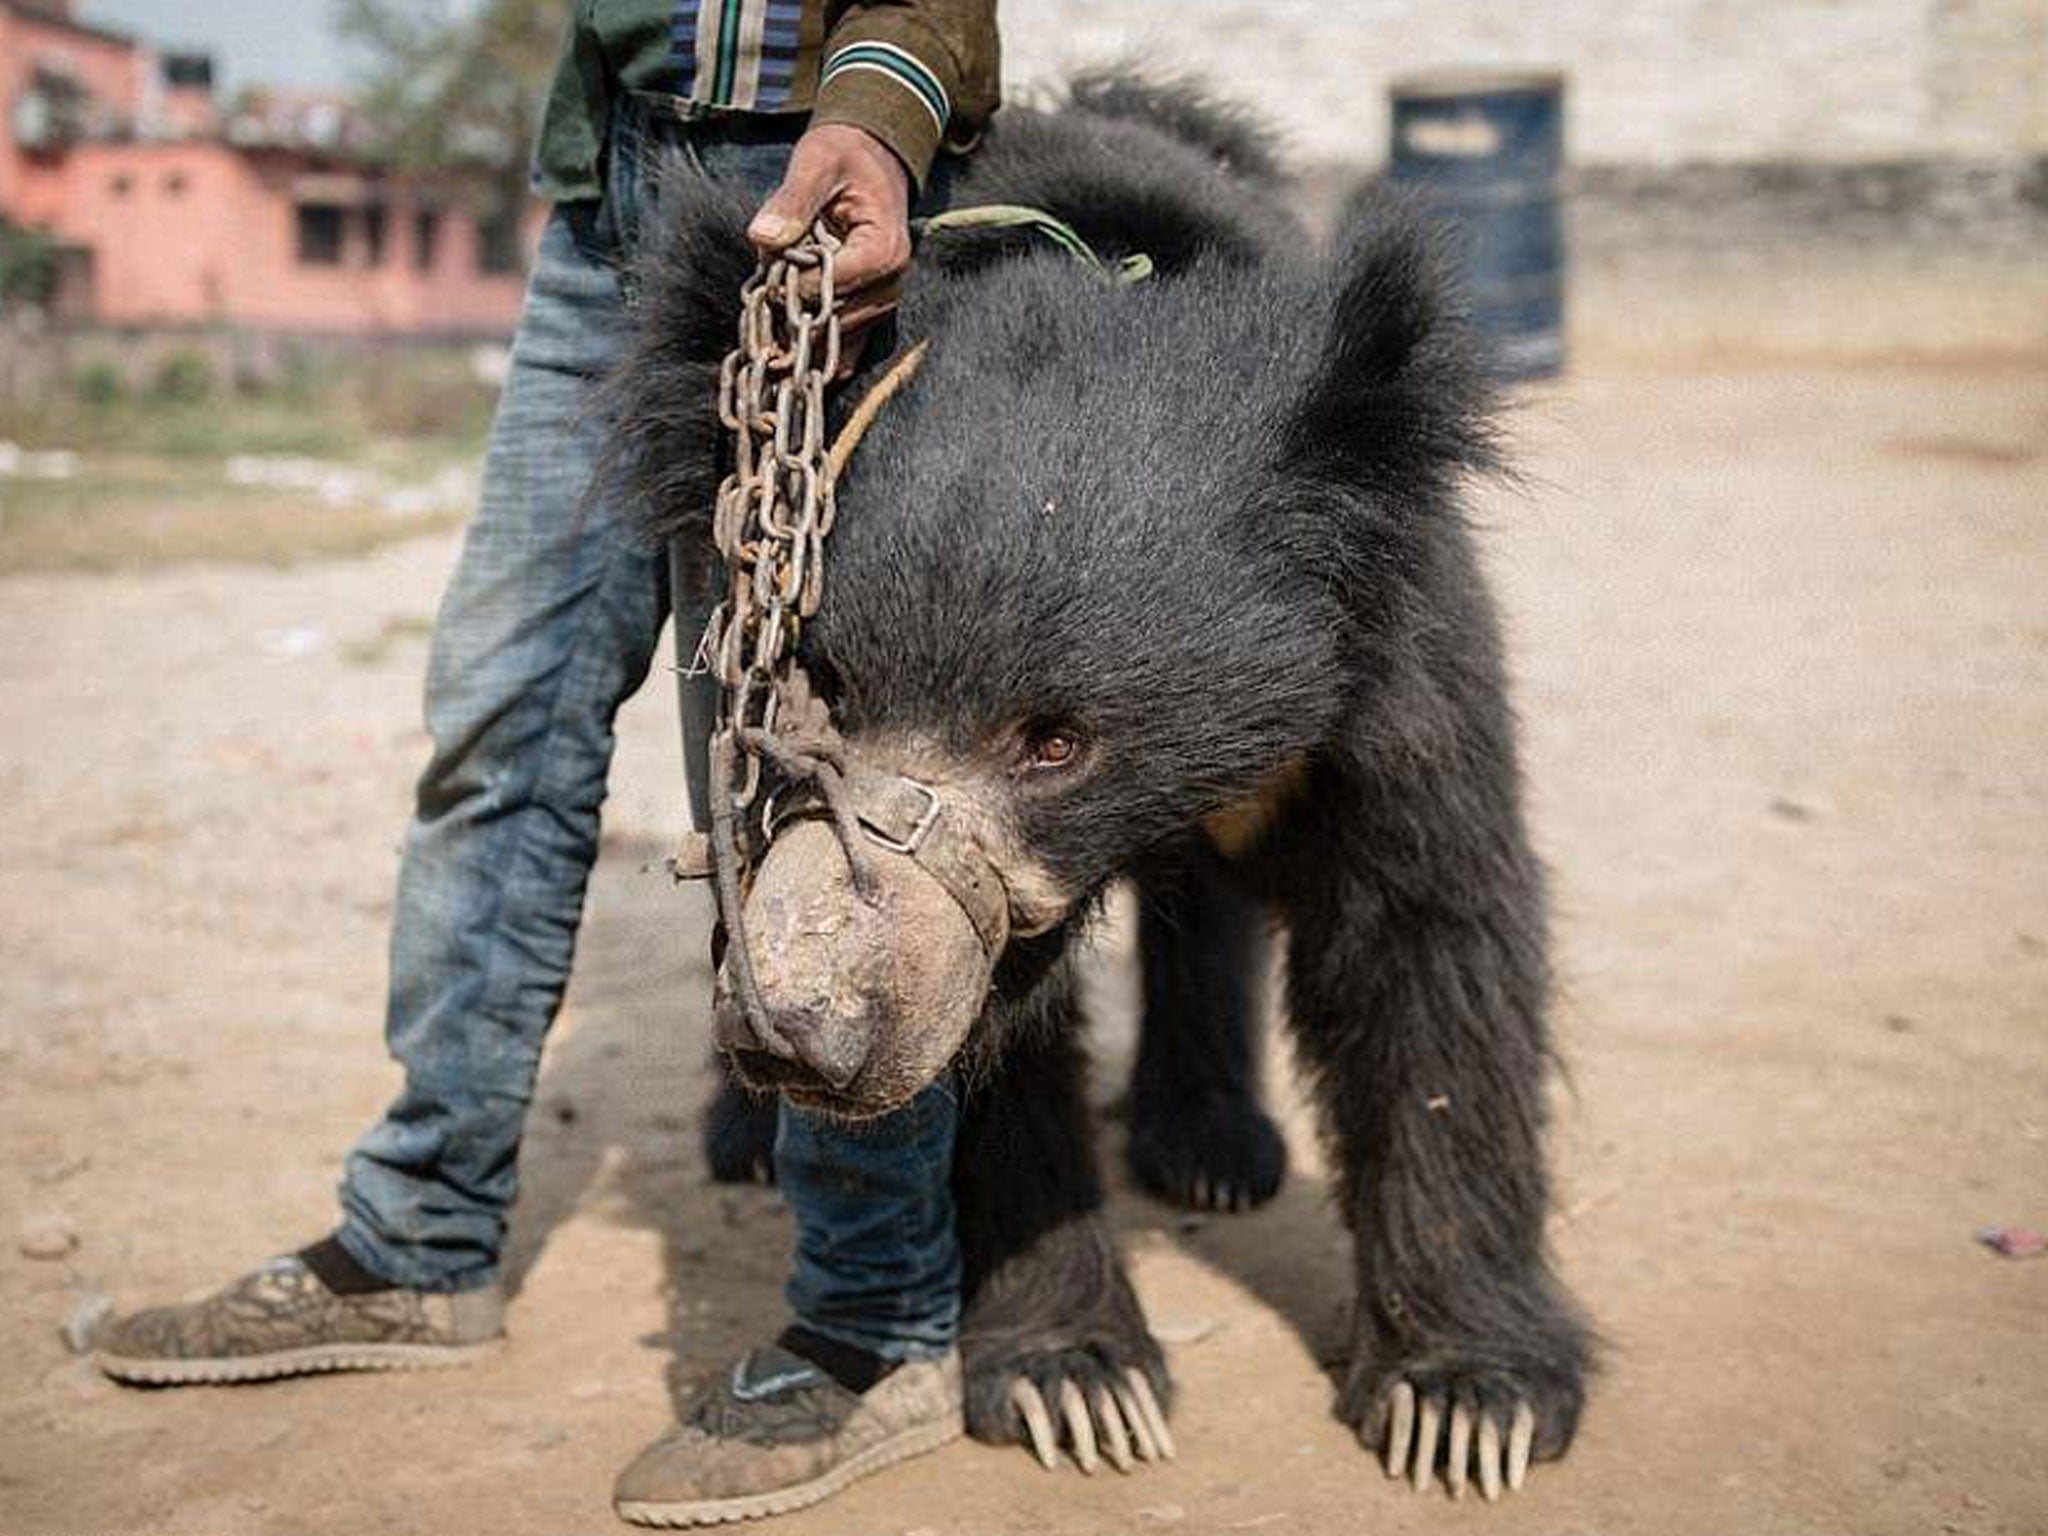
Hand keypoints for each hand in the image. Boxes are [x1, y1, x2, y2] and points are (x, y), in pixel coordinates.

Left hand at [748, 123, 913, 338]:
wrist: (871, 160)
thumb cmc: (846, 157)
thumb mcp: (818, 162)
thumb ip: (792, 200)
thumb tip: (764, 237)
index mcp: (884, 250)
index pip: (832, 286)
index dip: (793, 284)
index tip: (768, 272)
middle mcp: (890, 285)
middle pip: (833, 319)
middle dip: (793, 311)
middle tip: (762, 296)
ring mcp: (881, 303)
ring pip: (835, 340)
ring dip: (798, 332)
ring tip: (769, 318)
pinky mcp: (869, 312)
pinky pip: (843, 349)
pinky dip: (812, 350)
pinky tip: (783, 347)